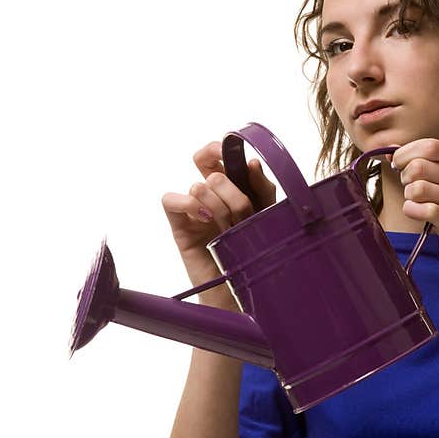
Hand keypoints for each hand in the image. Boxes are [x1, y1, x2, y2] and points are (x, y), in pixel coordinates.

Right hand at [161, 140, 276, 267]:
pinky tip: (206, 219)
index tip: (228, 149)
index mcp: (232, 187)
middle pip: (213, 172)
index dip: (219, 148)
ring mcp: (194, 210)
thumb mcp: (267, 214)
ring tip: (227, 226)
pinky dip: (189, 204)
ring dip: (218, 205)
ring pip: (198, 186)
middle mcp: (211, 196)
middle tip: (242, 213)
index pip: (216, 154)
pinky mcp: (180, 226)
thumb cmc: (255, 252)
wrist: (244, 289)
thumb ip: (262, 188)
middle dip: (233, 191)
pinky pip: (172, 199)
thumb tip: (250, 163)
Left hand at [391, 138, 438, 274]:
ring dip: (408, 195)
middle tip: (410, 186)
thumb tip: (390, 150)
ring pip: (418, 188)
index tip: (398, 163)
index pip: (430, 146)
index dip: (406, 153)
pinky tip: (416, 212)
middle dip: (404, 176)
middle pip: (419, 166)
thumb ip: (429, 162)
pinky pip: (423, 210)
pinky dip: (411, 210)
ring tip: (416, 200)